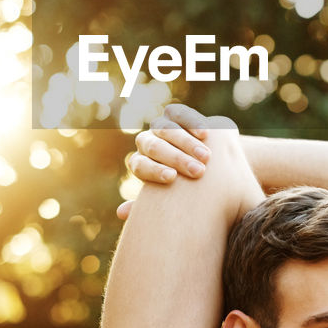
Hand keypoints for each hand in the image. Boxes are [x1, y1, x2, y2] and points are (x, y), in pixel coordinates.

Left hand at [116, 103, 212, 218]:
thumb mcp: (170, 197)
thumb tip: (121, 213)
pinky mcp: (174, 115)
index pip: (140, 165)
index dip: (154, 170)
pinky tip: (205, 134)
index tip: (172, 178)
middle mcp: (146, 143)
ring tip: (207, 157)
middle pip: (154, 147)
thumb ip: (148, 206)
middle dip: (177, 159)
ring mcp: (159, 127)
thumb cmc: (184, 188)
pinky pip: (179, 114)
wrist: (204, 164)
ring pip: (166, 129)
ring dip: (187, 143)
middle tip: (198, 172)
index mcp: (140, 163)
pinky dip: (192, 122)